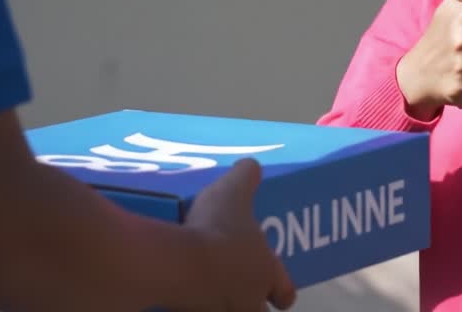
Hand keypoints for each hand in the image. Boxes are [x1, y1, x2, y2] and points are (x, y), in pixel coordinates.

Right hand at [183, 159, 295, 310]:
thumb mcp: (233, 191)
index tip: (279, 295)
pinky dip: (188, 305)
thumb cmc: (217, 229)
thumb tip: (252, 164)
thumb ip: (246, 176)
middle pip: (257, 311)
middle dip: (249, 302)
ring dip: (218, 304)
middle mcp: (248, 300)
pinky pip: (193, 310)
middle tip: (233, 288)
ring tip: (202, 290)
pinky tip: (177, 294)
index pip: (285, 292)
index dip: (282, 291)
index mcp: (265, 271)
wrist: (181, 266)